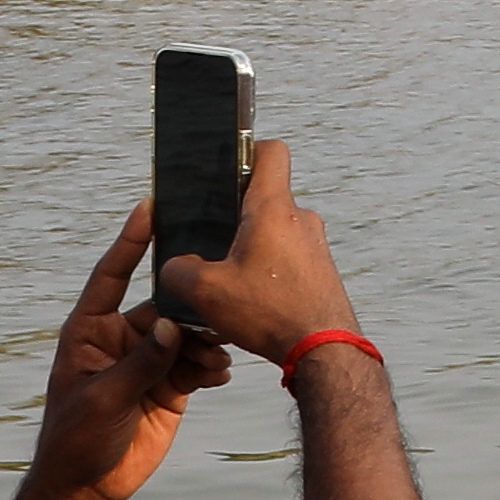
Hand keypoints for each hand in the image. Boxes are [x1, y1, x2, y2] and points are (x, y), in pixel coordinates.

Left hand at [19, 207, 211, 499]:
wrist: (89, 486)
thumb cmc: (75, 438)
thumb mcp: (102, 398)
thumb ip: (140, 362)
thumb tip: (172, 327)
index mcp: (89, 331)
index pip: (111, 276)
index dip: (130, 243)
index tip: (150, 208)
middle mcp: (120, 338)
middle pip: (162, 307)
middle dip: (189, 308)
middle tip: (217, 305)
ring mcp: (147, 361)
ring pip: (185, 335)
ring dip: (205, 343)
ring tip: (218, 356)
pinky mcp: (168, 385)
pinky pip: (196, 364)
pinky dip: (210, 366)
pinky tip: (220, 373)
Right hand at [142, 135, 361, 363]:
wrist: (324, 349)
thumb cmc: (274, 314)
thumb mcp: (206, 291)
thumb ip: (178, 271)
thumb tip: (175, 267)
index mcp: (273, 208)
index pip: (271, 152)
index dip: (247, 149)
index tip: (227, 162)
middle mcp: (300, 219)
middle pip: (266, 196)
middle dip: (236, 214)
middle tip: (212, 236)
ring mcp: (314, 245)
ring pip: (276, 231)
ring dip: (253, 247)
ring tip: (230, 275)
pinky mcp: (320, 270)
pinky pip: (288, 257)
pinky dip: (269, 269)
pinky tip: (252, 295)